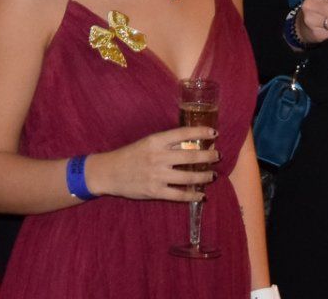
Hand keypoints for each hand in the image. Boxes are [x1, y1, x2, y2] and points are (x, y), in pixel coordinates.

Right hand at [82, 127, 220, 201]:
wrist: (109, 172)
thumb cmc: (130, 155)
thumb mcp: (147, 143)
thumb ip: (166, 144)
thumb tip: (191, 144)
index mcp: (156, 141)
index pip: (183, 133)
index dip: (201, 132)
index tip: (214, 132)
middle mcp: (158, 157)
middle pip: (191, 156)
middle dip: (208, 156)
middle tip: (218, 156)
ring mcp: (157, 175)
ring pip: (189, 177)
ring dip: (204, 176)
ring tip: (212, 175)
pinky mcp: (155, 191)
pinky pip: (179, 195)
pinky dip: (193, 195)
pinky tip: (201, 195)